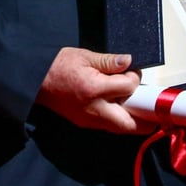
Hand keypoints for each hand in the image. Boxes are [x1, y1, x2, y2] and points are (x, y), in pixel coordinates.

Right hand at [36, 47, 153, 133]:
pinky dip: (118, 119)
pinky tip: (119, 106)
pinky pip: (107, 126)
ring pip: (119, 129)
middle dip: (144, 118)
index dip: (135, 78)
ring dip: (132, 120)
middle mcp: (93, 109)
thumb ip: (109, 61)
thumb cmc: (57, 65)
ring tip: (136, 105)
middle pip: (129, 124)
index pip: (128, 88)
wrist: (35, 80)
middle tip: (150, 106)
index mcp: (94, 89)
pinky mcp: (84, 123)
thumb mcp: (84, 56)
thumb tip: (129, 61)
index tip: (133, 72)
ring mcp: (88, 120)